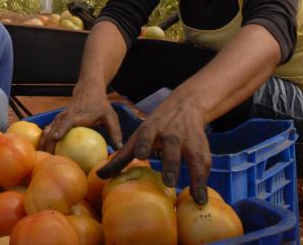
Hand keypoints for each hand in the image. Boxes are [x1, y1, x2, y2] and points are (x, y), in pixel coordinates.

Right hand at [39, 84, 122, 152]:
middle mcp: (66, 116)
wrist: (88, 89)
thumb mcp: (110, 115)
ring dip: (43, 142)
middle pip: (53, 129)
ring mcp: (60, 117)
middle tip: (47, 158)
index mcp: (78, 116)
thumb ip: (115, 131)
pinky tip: (43, 151)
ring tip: (41, 157)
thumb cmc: (100, 104)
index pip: (67, 122)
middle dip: (48, 142)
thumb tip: (120, 148)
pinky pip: (48, 130)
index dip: (60, 130)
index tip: (56, 138)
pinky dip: (44, 139)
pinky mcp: (58, 119)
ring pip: (47, 130)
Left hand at [96, 97, 211, 204]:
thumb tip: (99, 176)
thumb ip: (121, 157)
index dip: (144, 144)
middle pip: (171, 148)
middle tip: (169, 181)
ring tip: (196, 195)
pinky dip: (203, 181)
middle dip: (171, 164)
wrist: (184, 106)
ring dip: (195, 177)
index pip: (146, 136)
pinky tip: (201, 197)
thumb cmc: (155, 128)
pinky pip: (203, 165)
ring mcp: (188, 141)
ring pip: (192, 158)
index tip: (142, 155)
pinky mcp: (201, 149)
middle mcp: (170, 135)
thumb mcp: (138, 137)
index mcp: (150, 130)